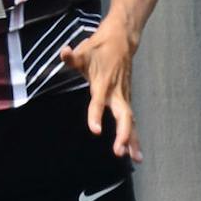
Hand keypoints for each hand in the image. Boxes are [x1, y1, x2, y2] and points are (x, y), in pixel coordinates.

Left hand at [61, 25, 142, 161]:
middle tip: (119, 151)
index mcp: (104, 82)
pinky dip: (134, 136)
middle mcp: (116, 92)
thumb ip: (72, 56)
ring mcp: (124, 96)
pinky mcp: (126, 99)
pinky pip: (131, 120)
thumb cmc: (99, 48)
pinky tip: (134, 151)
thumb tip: (64, 52)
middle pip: (123, 116)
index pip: (99, 102)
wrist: (122, 41)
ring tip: (136, 159)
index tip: (95, 131)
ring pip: (130, 121)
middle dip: (123, 135)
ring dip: (133, 140)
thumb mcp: (84, 50)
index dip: (96, 115)